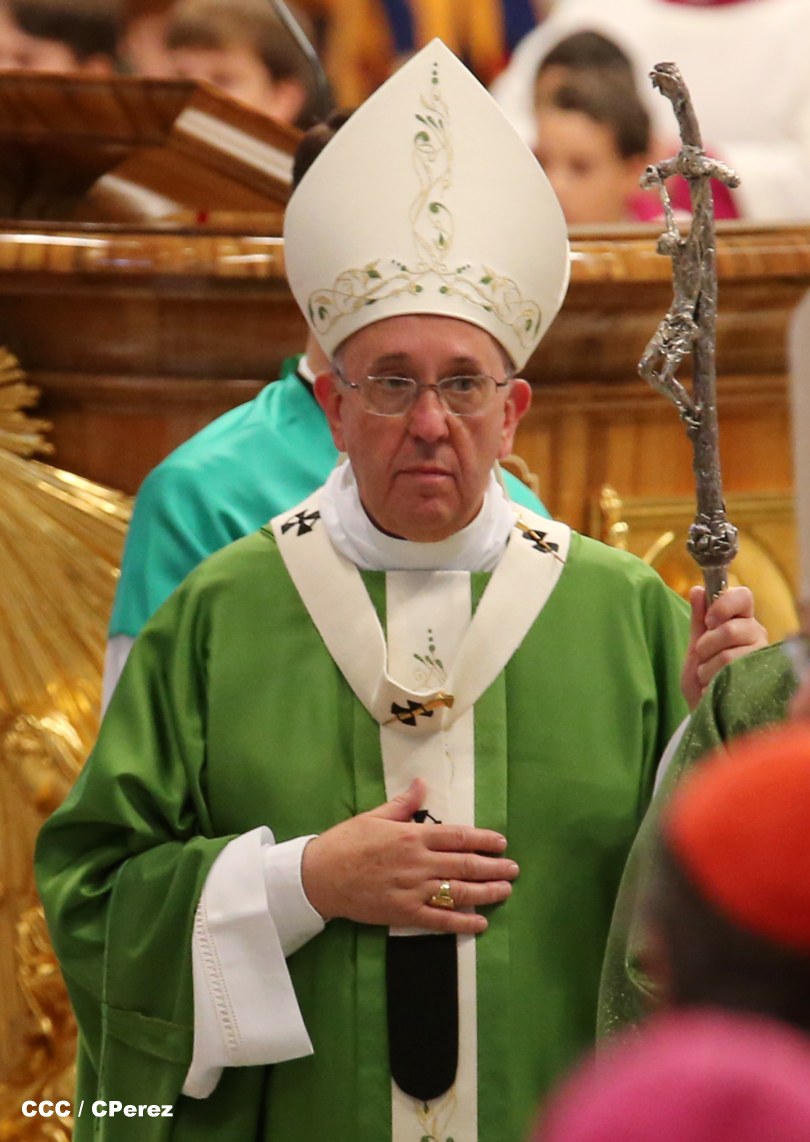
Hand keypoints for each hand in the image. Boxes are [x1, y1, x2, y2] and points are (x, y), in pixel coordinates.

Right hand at [301, 779, 518, 934]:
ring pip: (458, 892)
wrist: (319, 876)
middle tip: (514, 869)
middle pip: (465, 865)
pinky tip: (479, 924)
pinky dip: (461, 922)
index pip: (457, 837)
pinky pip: (439, 920)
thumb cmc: (346, 842)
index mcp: (412, 836)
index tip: (501, 843)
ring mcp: (412, 890)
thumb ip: (403, 804)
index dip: (483, 840)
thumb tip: (422, 784)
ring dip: (485, 893)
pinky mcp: (403, 913)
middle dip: (493, 867)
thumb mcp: (374, 816)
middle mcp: (418, 862)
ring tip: (505, 892)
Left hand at [681, 585, 767, 709]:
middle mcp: (756, 635)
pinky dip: (712, 679)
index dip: (724, 604)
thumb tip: (698, 590)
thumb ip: (698, 620)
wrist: (704, 710)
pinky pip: (730, 673)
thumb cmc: (701, 678)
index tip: (709, 621)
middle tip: (703, 656)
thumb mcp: (695, 647)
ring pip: (729, 654)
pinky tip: (714, 686)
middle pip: (732, 628)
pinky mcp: (757, 678)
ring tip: (708, 676)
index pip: (743, 596)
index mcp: (741, 621)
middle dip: (706, 645)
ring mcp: (759, 657)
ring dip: (707, 668)